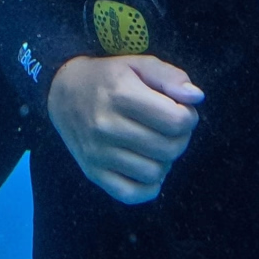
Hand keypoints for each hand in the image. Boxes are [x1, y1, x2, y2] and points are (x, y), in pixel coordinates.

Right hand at [47, 55, 203, 203]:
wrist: (62, 91)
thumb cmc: (108, 77)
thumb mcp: (138, 65)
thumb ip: (170, 76)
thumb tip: (197, 97)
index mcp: (121, 95)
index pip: (176, 121)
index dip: (188, 116)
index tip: (181, 110)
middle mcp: (106, 126)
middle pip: (169, 148)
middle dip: (180, 138)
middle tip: (170, 127)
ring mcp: (97, 153)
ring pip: (154, 173)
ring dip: (164, 161)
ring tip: (156, 144)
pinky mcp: (92, 172)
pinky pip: (132, 193)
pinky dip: (148, 186)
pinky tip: (146, 166)